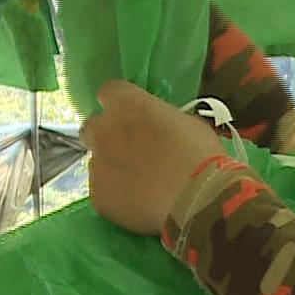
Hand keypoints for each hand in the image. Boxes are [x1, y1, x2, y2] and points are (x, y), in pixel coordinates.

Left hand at [79, 81, 229, 235]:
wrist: (198, 199)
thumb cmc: (202, 155)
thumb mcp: (187, 122)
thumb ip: (162, 119)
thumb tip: (159, 127)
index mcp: (127, 105)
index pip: (109, 91)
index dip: (121, 103)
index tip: (133, 114)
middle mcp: (104, 131)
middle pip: (92, 127)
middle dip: (107, 136)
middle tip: (132, 149)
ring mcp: (97, 165)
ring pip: (99, 162)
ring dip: (115, 167)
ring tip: (143, 184)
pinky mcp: (98, 196)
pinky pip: (104, 192)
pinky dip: (119, 195)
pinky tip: (141, 203)